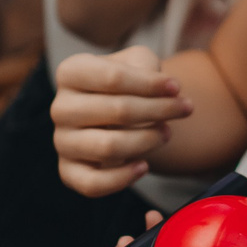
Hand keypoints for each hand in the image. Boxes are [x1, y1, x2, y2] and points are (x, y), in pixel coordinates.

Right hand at [49, 48, 190, 196]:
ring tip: (167, 133)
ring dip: (147, 141)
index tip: (177, 87)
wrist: (115, 113)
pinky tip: (144, 166)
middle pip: (117, 111)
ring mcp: (62, 141)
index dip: (150, 84)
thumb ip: (148, 68)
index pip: (113, 78)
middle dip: (158, 110)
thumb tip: (166, 91)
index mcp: (71, 72)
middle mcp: (60, 107)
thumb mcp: (138, 62)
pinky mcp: (68, 171)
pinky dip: (123, 178)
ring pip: (108, 147)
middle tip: (185, 109)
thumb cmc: (129, 84)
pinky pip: (93, 184)